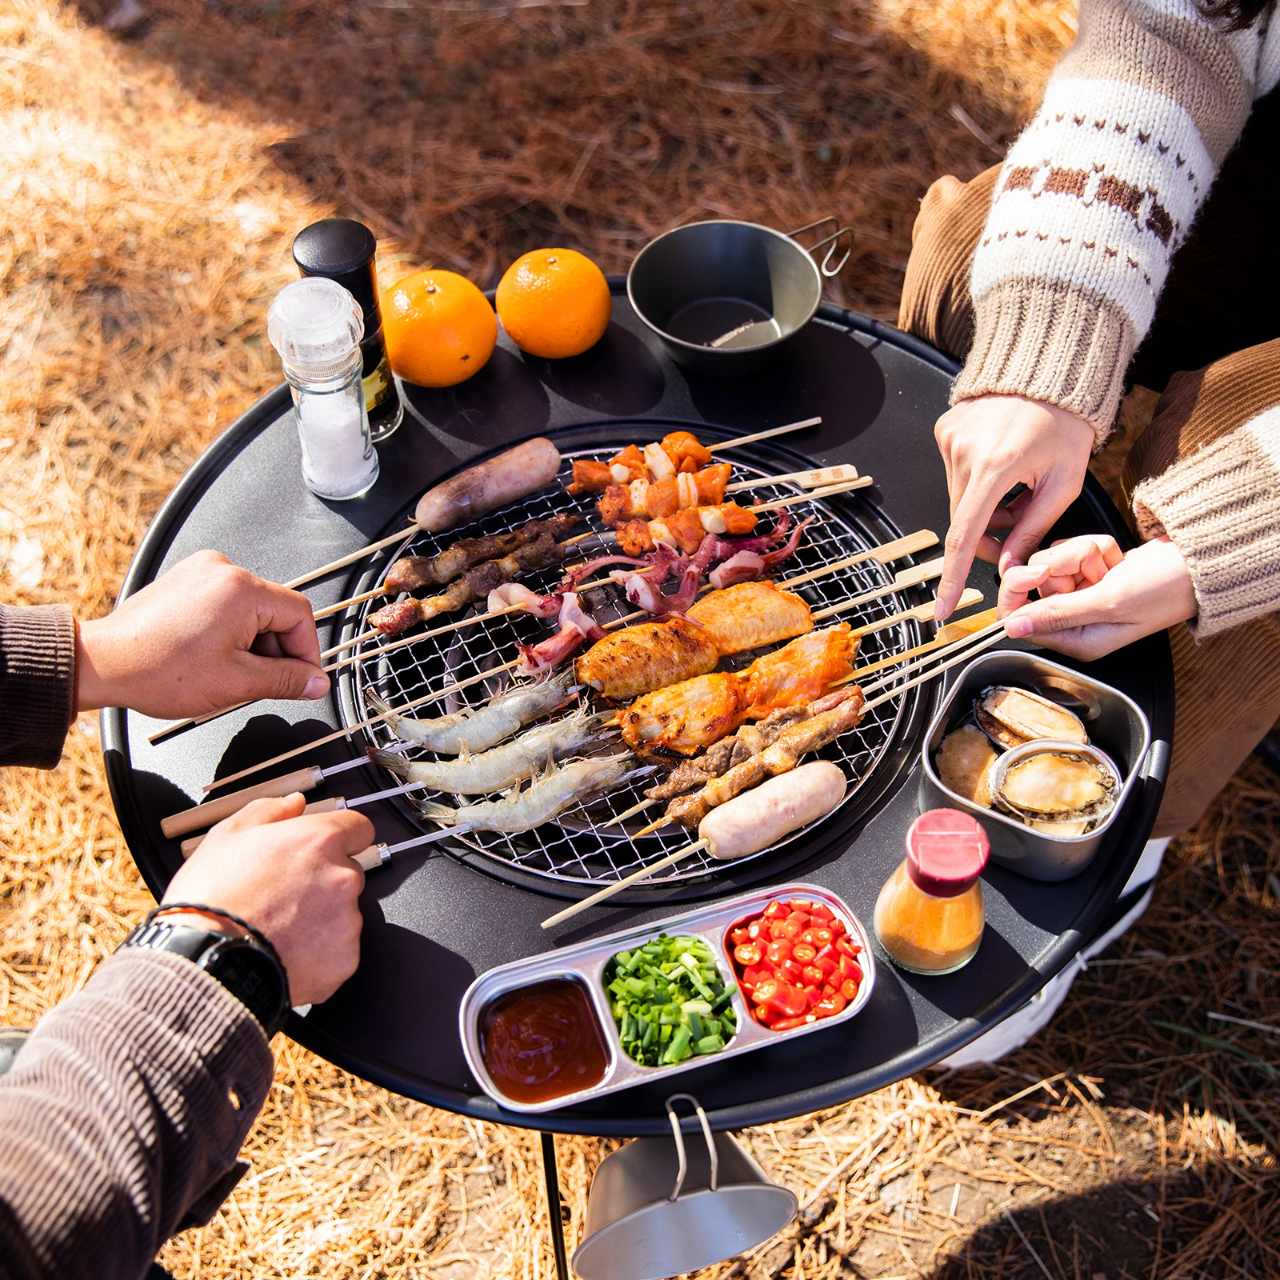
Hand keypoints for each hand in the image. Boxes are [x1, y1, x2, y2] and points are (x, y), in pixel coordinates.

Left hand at [77, 550, 328, 717]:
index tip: (301, 679)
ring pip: (252, 609)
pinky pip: (226, 602)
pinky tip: (210, 655)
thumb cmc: (157, 670)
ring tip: (226, 671)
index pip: (299, 615)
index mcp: (241, 589)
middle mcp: (224, 570)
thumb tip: (317, 682)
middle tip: (258, 682)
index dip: (305, 651)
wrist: (103, 663)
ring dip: (251, 642)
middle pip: (275, 611)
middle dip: (274, 649)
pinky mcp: (187, 578)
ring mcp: (202, 571)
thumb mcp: (235, 683)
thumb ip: (286, 680)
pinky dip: (229, 630)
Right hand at [161, 794, 372, 1006]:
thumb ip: (268, 811)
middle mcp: (343, 878)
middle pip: (349, 872)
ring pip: (344, 914)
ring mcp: (347, 921)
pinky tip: (286, 954)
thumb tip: (294, 803)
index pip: (358, 828)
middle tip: (283, 896)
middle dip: (324, 881)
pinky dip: (319, 954)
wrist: (204, 963)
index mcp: (319, 841)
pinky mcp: (344, 960)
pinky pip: (338, 951)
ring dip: (321, 919)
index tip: (320, 851)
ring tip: (277, 929)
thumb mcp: (227, 837)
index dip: (337, 838)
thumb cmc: (210, 900)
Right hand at [934, 394, 1094, 618]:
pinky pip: (955, 474)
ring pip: (959, 499)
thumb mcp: (1062, 483)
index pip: (965, 535)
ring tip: (1017, 491)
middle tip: (1018, 531)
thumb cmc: (1065, 425)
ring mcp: (949, 438)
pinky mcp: (945, 430)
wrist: (1050, 373)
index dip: (954, 577)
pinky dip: (977, 483)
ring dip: (984, 509)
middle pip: (964, 520)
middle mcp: (964, 451)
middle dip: (988, 536)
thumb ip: (1033, 529)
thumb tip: (1011, 568)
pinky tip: (1002, 466)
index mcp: (995, 466)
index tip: (942, 608)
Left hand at [999, 534, 1197, 659]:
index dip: (1019, 590)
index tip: (1038, 570)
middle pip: (1031, 585)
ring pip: (1050, 562)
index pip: (1017, 619)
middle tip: (1093, 568)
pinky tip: (1114, 558)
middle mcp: (1073, 621)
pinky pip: (1070, 552)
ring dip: (1080, 554)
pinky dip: (1092, 547)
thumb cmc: (1166, 589)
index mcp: (1076, 640)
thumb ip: (1058, 613)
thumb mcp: (1109, 602)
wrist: (1199, 563)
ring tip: (1109, 563)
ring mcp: (1081, 596)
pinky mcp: (1090, 575)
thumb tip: (1013, 626)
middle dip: (1060, 565)